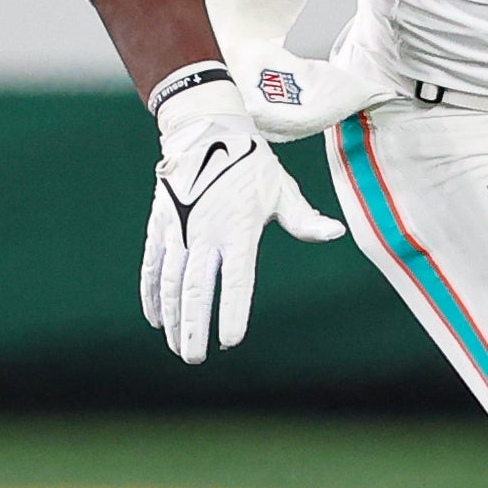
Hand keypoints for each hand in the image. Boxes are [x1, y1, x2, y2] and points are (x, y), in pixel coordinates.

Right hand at [142, 75, 343, 362]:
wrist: (206, 130)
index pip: (236, 281)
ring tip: (177, 346)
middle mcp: (206, 232)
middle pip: (196, 289)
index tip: (230, 341)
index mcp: (240, 229)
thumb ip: (305, 219)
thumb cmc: (251, 164)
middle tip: (195, 358)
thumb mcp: (282, 189)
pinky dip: (152, 293)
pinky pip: (153, 265)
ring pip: (171, 282)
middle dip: (194, 327)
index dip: (231, 312)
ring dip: (173, 317)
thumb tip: (336, 233)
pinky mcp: (160, 224)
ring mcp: (179, 229)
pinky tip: (156, 319)